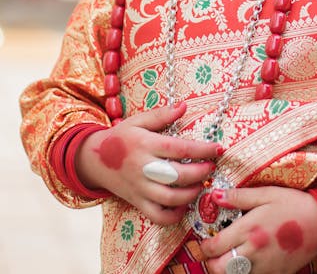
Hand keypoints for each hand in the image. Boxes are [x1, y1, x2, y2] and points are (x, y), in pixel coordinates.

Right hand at [75, 102, 221, 224]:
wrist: (93, 159)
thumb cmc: (120, 137)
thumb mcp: (138, 121)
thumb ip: (161, 115)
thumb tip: (184, 106)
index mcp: (145, 144)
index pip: (179, 149)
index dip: (202, 150)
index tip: (218, 148)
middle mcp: (143, 168)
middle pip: (177, 176)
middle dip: (200, 173)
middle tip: (211, 167)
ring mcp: (140, 188)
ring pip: (170, 198)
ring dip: (191, 194)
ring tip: (201, 184)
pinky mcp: (137, 202)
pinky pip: (157, 216)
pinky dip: (174, 215)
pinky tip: (184, 205)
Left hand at [200, 186, 316, 273]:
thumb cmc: (294, 204)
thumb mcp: (266, 194)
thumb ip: (239, 196)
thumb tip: (215, 196)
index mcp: (249, 230)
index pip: (214, 247)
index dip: (205, 245)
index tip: (207, 240)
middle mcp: (254, 252)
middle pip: (219, 269)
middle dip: (211, 262)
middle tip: (214, 253)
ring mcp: (265, 268)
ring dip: (227, 270)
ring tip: (230, 258)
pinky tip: (248, 263)